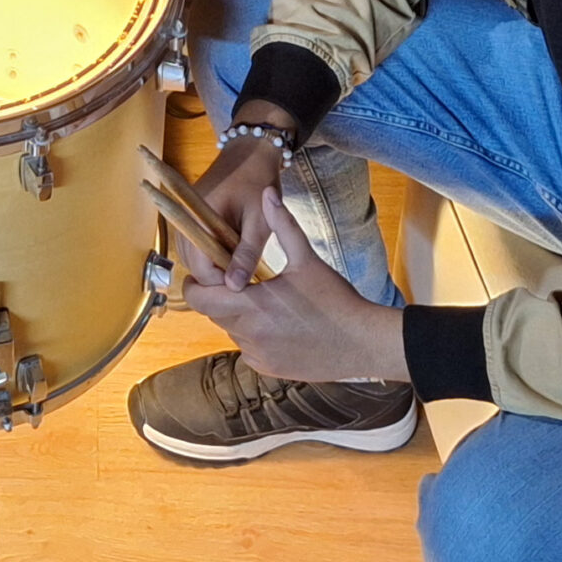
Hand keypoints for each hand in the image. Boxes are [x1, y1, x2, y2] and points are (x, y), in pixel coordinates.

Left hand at [183, 186, 407, 383]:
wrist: (364, 343)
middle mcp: (248, 335)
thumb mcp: (307, 259)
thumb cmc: (336, 299)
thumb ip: (283, 225)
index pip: (199, 298)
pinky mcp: (268, 368)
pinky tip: (277, 323)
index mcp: (251, 306)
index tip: (211, 271)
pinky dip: (254, 335)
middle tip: (242, 280)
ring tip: (264, 300)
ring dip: (238, 315)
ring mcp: (258, 356)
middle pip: (213, 313)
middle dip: (221, 296)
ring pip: (231, 330)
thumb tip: (268, 192)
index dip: (198, 283)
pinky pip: (248, 348)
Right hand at [193, 103, 297, 282]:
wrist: (252, 152)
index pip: (199, 265)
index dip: (218, 281)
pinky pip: (193, 242)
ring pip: (191, 254)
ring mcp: (186, 214)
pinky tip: (228, 252)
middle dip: (214, 275)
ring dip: (211, 264)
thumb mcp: (260, 222)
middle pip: (191, 262)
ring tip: (236, 266)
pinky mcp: (191, 214)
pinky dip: (208, 252)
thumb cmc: (259, 184)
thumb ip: (247, 254)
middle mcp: (186, 217)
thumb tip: (234, 287)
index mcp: (200, 218)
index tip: (241, 285)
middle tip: (241, 277)